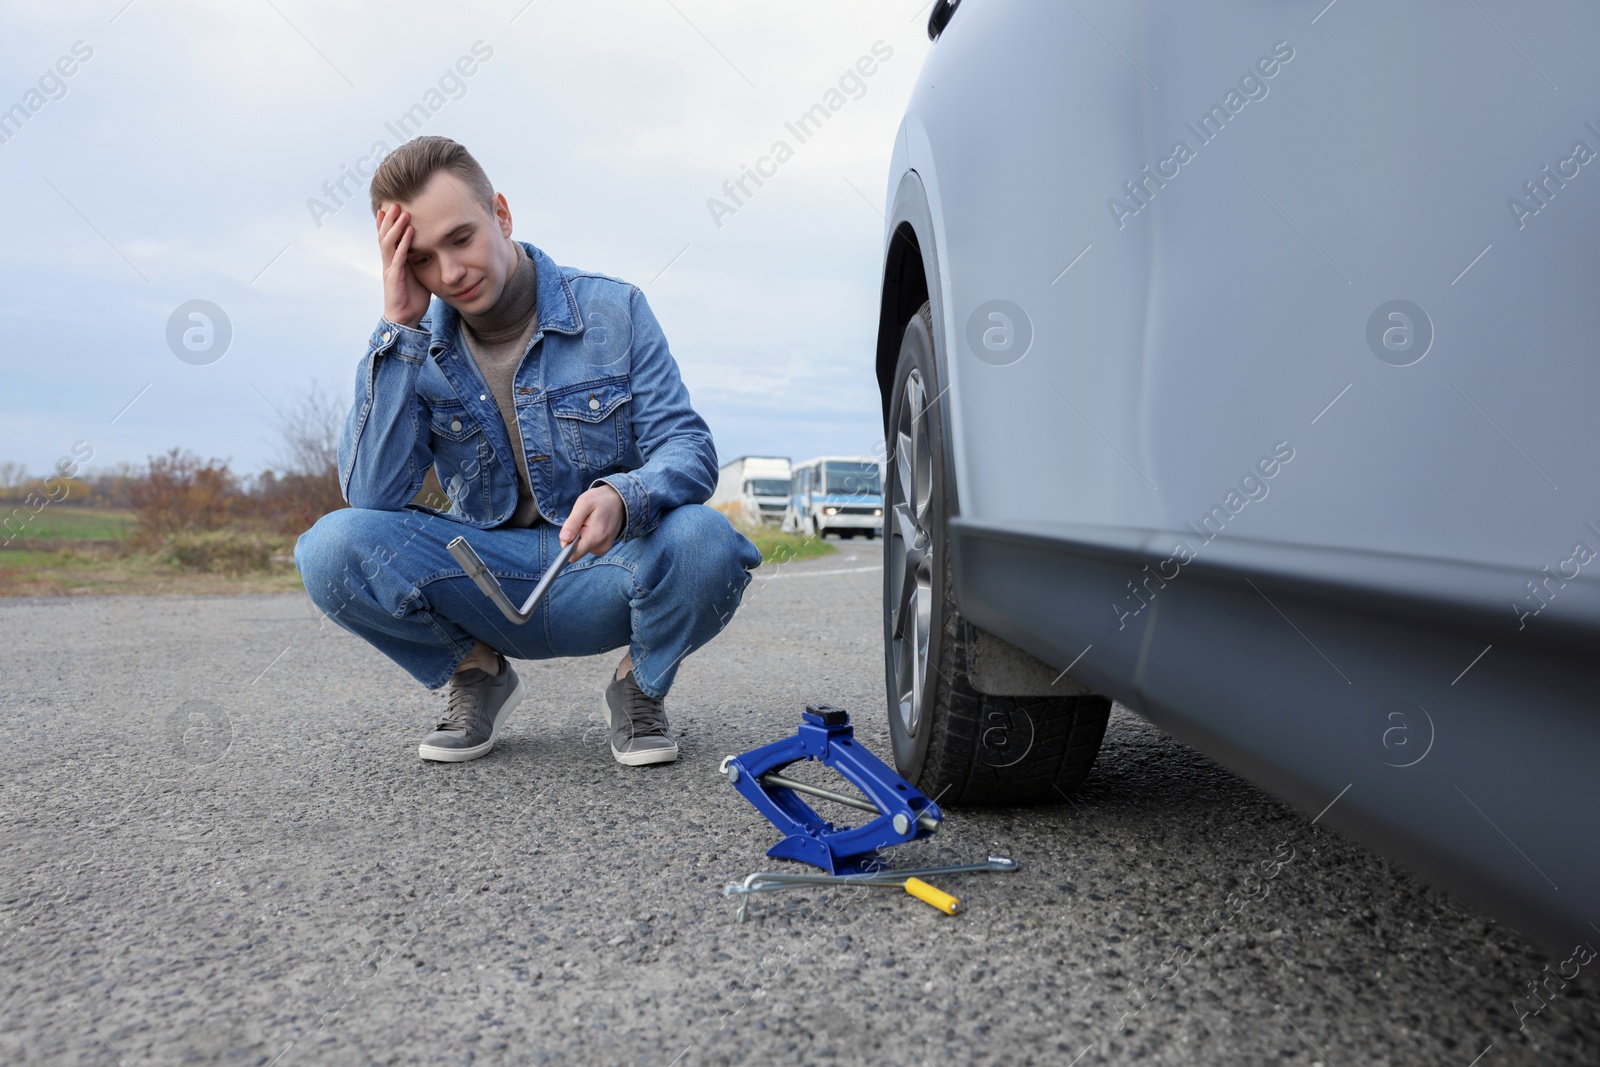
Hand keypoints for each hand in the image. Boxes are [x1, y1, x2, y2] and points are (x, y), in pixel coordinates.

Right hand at [376, 203, 429, 328]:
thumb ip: (421, 263)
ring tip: (402, 213)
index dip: (388, 224)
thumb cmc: (412, 298)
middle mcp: (389, 263)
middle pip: (385, 236)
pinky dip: (404, 244)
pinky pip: (398, 258)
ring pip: (388, 243)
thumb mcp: (419, 276)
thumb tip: (434, 252)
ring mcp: (390, 269)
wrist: (406, 319)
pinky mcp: (394, 278)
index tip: (390, 208)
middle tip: (395, 203)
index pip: (388, 239)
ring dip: (395, 227)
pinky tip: (409, 233)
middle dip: (389, 220)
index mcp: (394, 261)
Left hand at [560, 483, 625, 560]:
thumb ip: (573, 522)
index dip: (567, 544)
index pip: (573, 555)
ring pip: (582, 549)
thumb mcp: (583, 504)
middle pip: (576, 551)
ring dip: (581, 536)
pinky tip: (594, 526)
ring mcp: (604, 548)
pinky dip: (587, 537)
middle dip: (574, 537)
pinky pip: (588, 547)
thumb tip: (564, 539)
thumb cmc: (600, 499)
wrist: (619, 500)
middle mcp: (601, 547)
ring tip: (590, 522)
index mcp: (595, 537)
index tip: (570, 531)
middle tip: (583, 522)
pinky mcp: (605, 547)